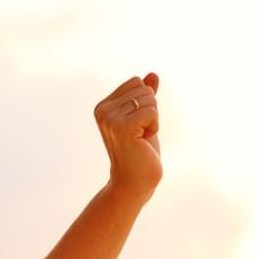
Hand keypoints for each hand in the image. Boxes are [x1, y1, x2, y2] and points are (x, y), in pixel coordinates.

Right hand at [95, 71, 160, 202]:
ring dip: (153, 120)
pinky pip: (152, 111)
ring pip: (149, 99)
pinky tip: (143, 141)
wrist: (134, 183)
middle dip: (151, 111)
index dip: (145, 103)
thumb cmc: (140, 153)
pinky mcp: (122, 127)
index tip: (137, 125)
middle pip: (144, 89)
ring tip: (140, 139)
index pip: (136, 82)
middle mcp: (103, 110)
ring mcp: (110, 119)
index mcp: (103, 106)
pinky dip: (154, 126)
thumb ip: (145, 97)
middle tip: (140, 134)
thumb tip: (153, 75)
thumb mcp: (144, 120)